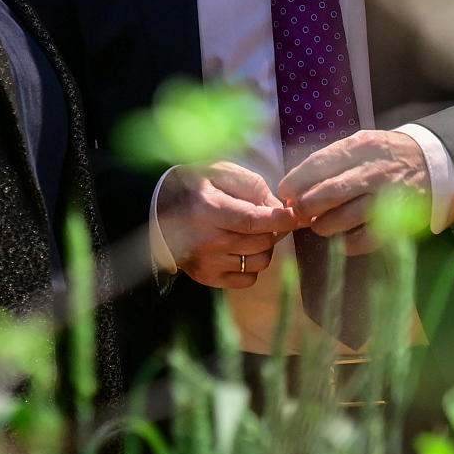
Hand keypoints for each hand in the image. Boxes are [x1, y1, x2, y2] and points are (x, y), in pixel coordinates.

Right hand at [156, 161, 294, 288]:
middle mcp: (206, 241)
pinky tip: (241, 250)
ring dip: (265, 248)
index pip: (253, 221)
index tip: (296, 216)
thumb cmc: (195, 186)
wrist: (157, 210)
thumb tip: (280, 209)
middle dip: (273, 230)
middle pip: (261, 243)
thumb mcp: (220, 173)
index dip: (280, 220)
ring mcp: (206, 263)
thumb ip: (252, 187)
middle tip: (268, 219)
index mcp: (208, 210)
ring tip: (253, 234)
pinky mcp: (206, 278)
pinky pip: (247, 280)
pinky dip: (252, 266)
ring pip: (259, 262)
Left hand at [276, 131, 428, 256]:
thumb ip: (329, 162)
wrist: (431, 162)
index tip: (286, 194)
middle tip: (299, 213)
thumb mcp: (359, 145)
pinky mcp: (397, 221)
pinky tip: (343, 239)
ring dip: (323, 226)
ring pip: (344, 218)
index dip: (295, 182)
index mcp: (359, 148)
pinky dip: (347, 243)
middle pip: (328, 193)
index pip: (318, 165)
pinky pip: (364, 239)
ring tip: (321, 225)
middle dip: (305, 207)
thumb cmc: (383, 155)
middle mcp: (372, 172)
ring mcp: (386, 198)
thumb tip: (293, 189)